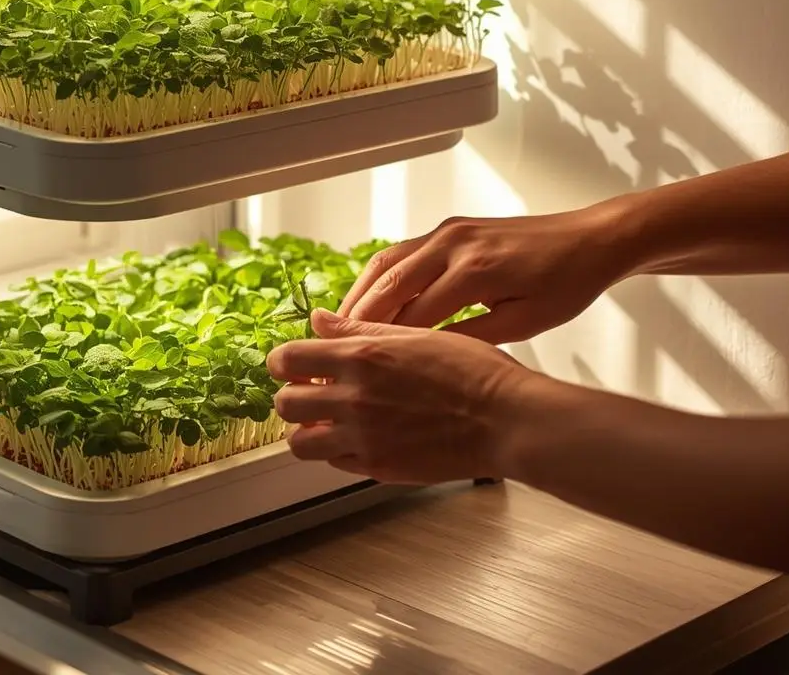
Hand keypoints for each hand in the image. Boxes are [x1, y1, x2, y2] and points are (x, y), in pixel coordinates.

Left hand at [267, 308, 540, 484]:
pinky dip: (335, 450)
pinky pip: (334, 463)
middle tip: (309, 389)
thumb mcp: (414, 334)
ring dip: (305, 429)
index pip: (289, 358)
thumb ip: (358, 329)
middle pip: (285, 404)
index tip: (290, 360)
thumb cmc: (472, 371)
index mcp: (361, 359)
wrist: (506, 419)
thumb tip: (319, 320)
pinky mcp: (379, 469)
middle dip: (291, 394)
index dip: (282, 359)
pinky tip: (357, 435)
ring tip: (326, 418)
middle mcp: (354, 401)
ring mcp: (364, 439)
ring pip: (300, 443)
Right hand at [339, 201, 636, 342]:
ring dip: (360, 294)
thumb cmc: (566, 284)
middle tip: (329, 353)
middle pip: (389, 284)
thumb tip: (429, 358)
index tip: (361, 374)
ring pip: (387, 262)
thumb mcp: (526, 322)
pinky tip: (368, 300)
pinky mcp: (450, 228)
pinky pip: (402, 252)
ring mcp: (449, 231)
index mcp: (475, 271)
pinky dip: (378, 276)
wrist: (589, 239)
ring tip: (337, 329)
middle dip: (356, 321)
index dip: (385, 348)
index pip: (414, 314)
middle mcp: (453, 244)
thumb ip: (474, 336)